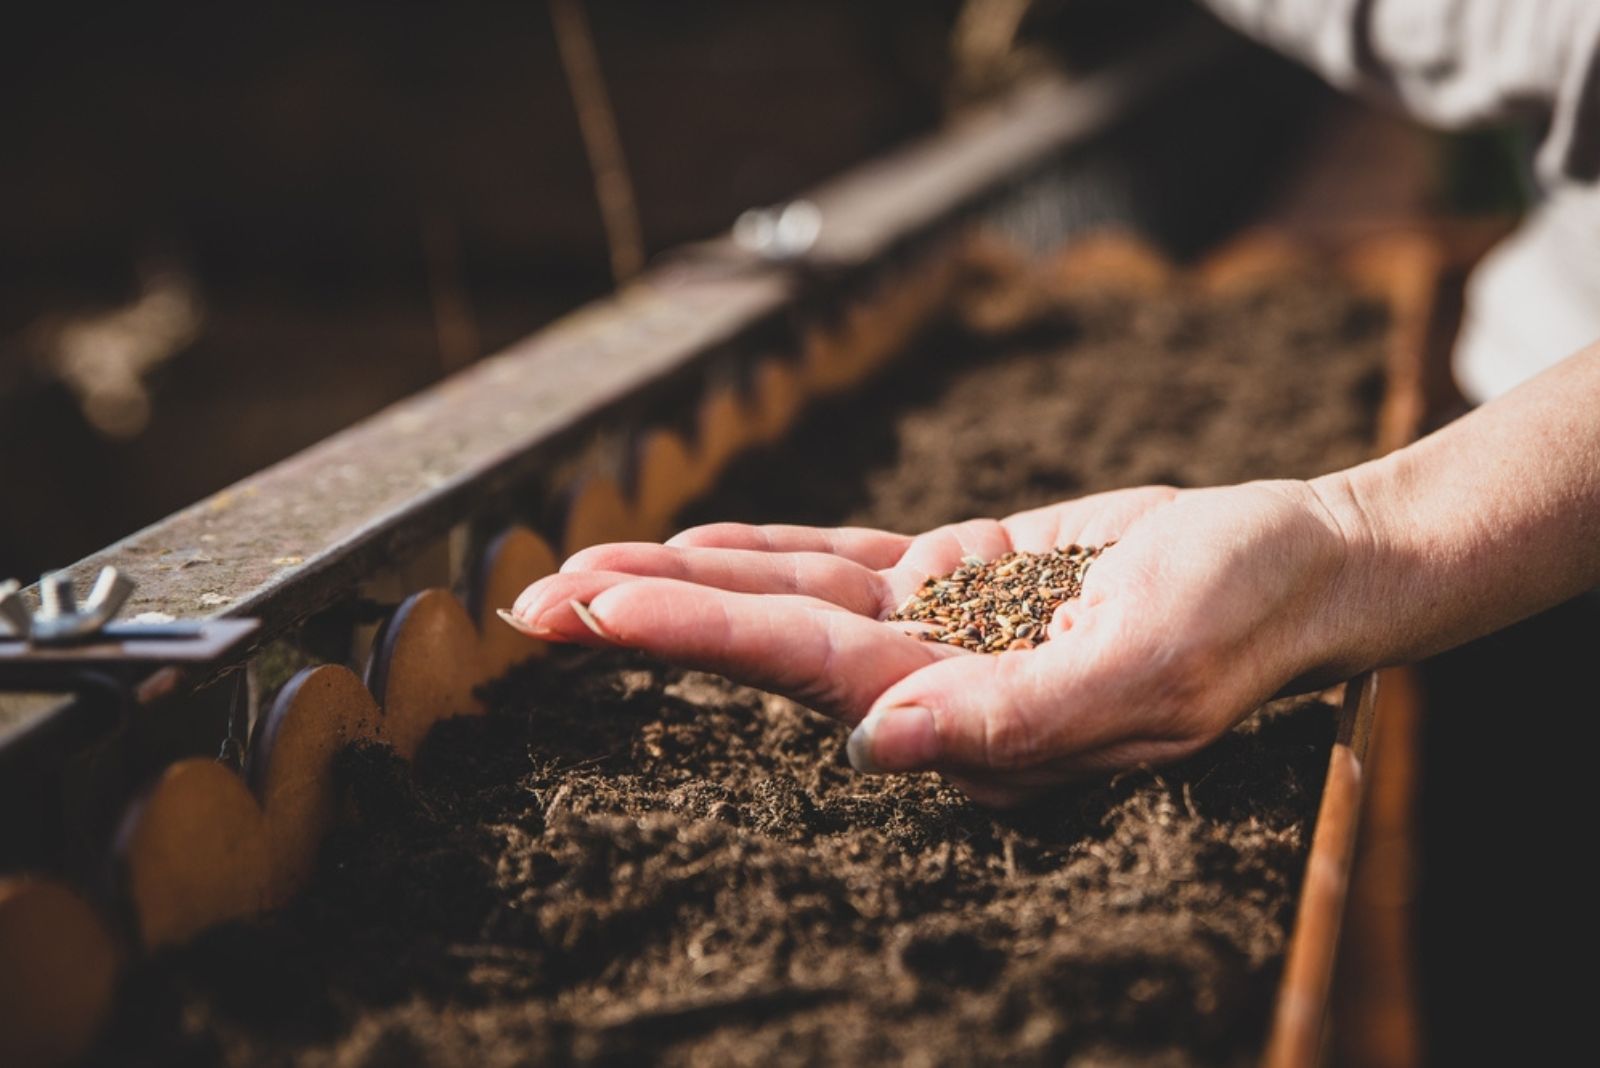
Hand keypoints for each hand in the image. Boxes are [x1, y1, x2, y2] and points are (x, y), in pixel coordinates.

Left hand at [509, 480, 1354, 805]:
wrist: (1298, 566)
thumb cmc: (1241, 619)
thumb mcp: (1149, 672)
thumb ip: (1020, 720)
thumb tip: (884, 746)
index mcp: (967, 711)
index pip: (801, 670)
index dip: (693, 635)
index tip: (592, 607)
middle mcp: (935, 677)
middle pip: (766, 640)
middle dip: (651, 618)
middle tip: (531, 600)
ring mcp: (942, 626)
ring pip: (791, 596)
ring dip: (690, 580)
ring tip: (584, 566)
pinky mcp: (964, 574)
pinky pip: (848, 562)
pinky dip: (772, 551)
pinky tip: (700, 542)